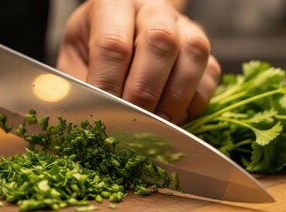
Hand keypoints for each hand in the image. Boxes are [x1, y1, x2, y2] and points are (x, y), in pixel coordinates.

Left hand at [57, 0, 220, 123]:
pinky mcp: (201, 46)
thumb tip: (93, 120)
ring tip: (156, 125)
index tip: (106, 115)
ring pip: (193, 53)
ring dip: (175, 97)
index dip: (109, 84)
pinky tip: (175, 117)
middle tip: (134, 122)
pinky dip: (194, 101)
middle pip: (160, 41)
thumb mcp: (75, 60)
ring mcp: (182, 25)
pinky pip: (210, 73)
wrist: (117, 38)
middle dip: (145, 91)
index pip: (113, 44)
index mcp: (112, 5)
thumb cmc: (92, 49)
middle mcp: (152, 9)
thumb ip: (82, 85)